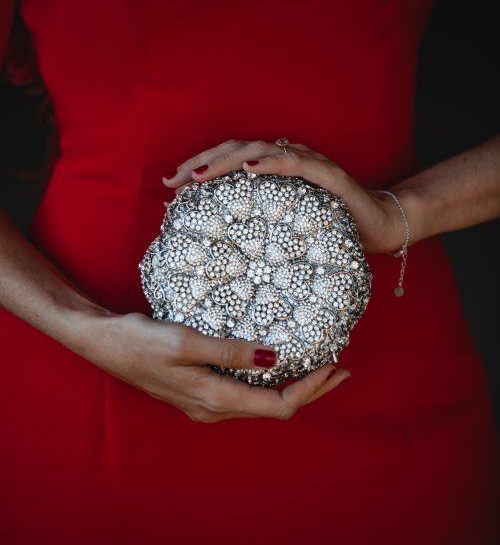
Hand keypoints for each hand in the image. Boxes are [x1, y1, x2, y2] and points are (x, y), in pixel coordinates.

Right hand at [79, 311, 350, 422]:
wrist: (104, 343)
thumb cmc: (141, 341)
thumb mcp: (186, 342)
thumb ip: (229, 352)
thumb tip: (273, 359)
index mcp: (214, 399)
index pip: (277, 404)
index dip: (310, 390)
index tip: (335, 367)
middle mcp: (214, 408)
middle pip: (274, 407)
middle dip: (311, 390)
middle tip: (340, 370)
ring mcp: (205, 402)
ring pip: (261, 401)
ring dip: (293, 386)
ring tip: (318, 366)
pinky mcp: (199, 390)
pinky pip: (245, 393)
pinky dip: (270, 382)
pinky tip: (275, 365)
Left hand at [162, 139, 412, 253]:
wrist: (379, 227)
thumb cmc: (331, 228)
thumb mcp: (285, 227)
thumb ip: (259, 223)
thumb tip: (220, 239)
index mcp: (274, 170)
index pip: (230, 160)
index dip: (199, 167)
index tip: (171, 186)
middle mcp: (287, 158)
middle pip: (236, 149)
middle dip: (201, 162)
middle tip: (173, 181)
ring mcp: (308, 162)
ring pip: (260, 150)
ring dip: (226, 161)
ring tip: (199, 175)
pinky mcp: (328, 174)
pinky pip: (296, 162)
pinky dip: (271, 163)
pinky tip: (249, 170)